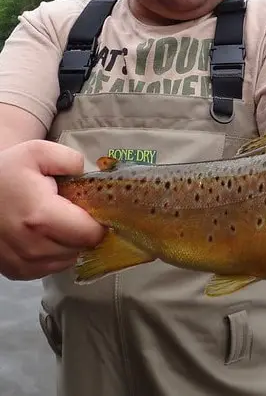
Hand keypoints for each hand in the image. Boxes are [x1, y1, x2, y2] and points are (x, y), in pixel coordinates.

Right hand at [0, 140, 104, 280]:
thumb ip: (70, 159)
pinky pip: (52, 267)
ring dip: (69, 243)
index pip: (92, 234)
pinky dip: (54, 254)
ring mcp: (24, 263)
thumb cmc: (5, 173)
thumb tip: (88, 173)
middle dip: (82, 230)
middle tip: (69, 212)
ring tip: (54, 222)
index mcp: (41, 217)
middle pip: (82, 247)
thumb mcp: (37, 153)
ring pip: (69, 259)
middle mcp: (33, 246)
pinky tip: (43, 235)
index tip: (89, 208)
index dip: (97, 220)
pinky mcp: (17, 272)